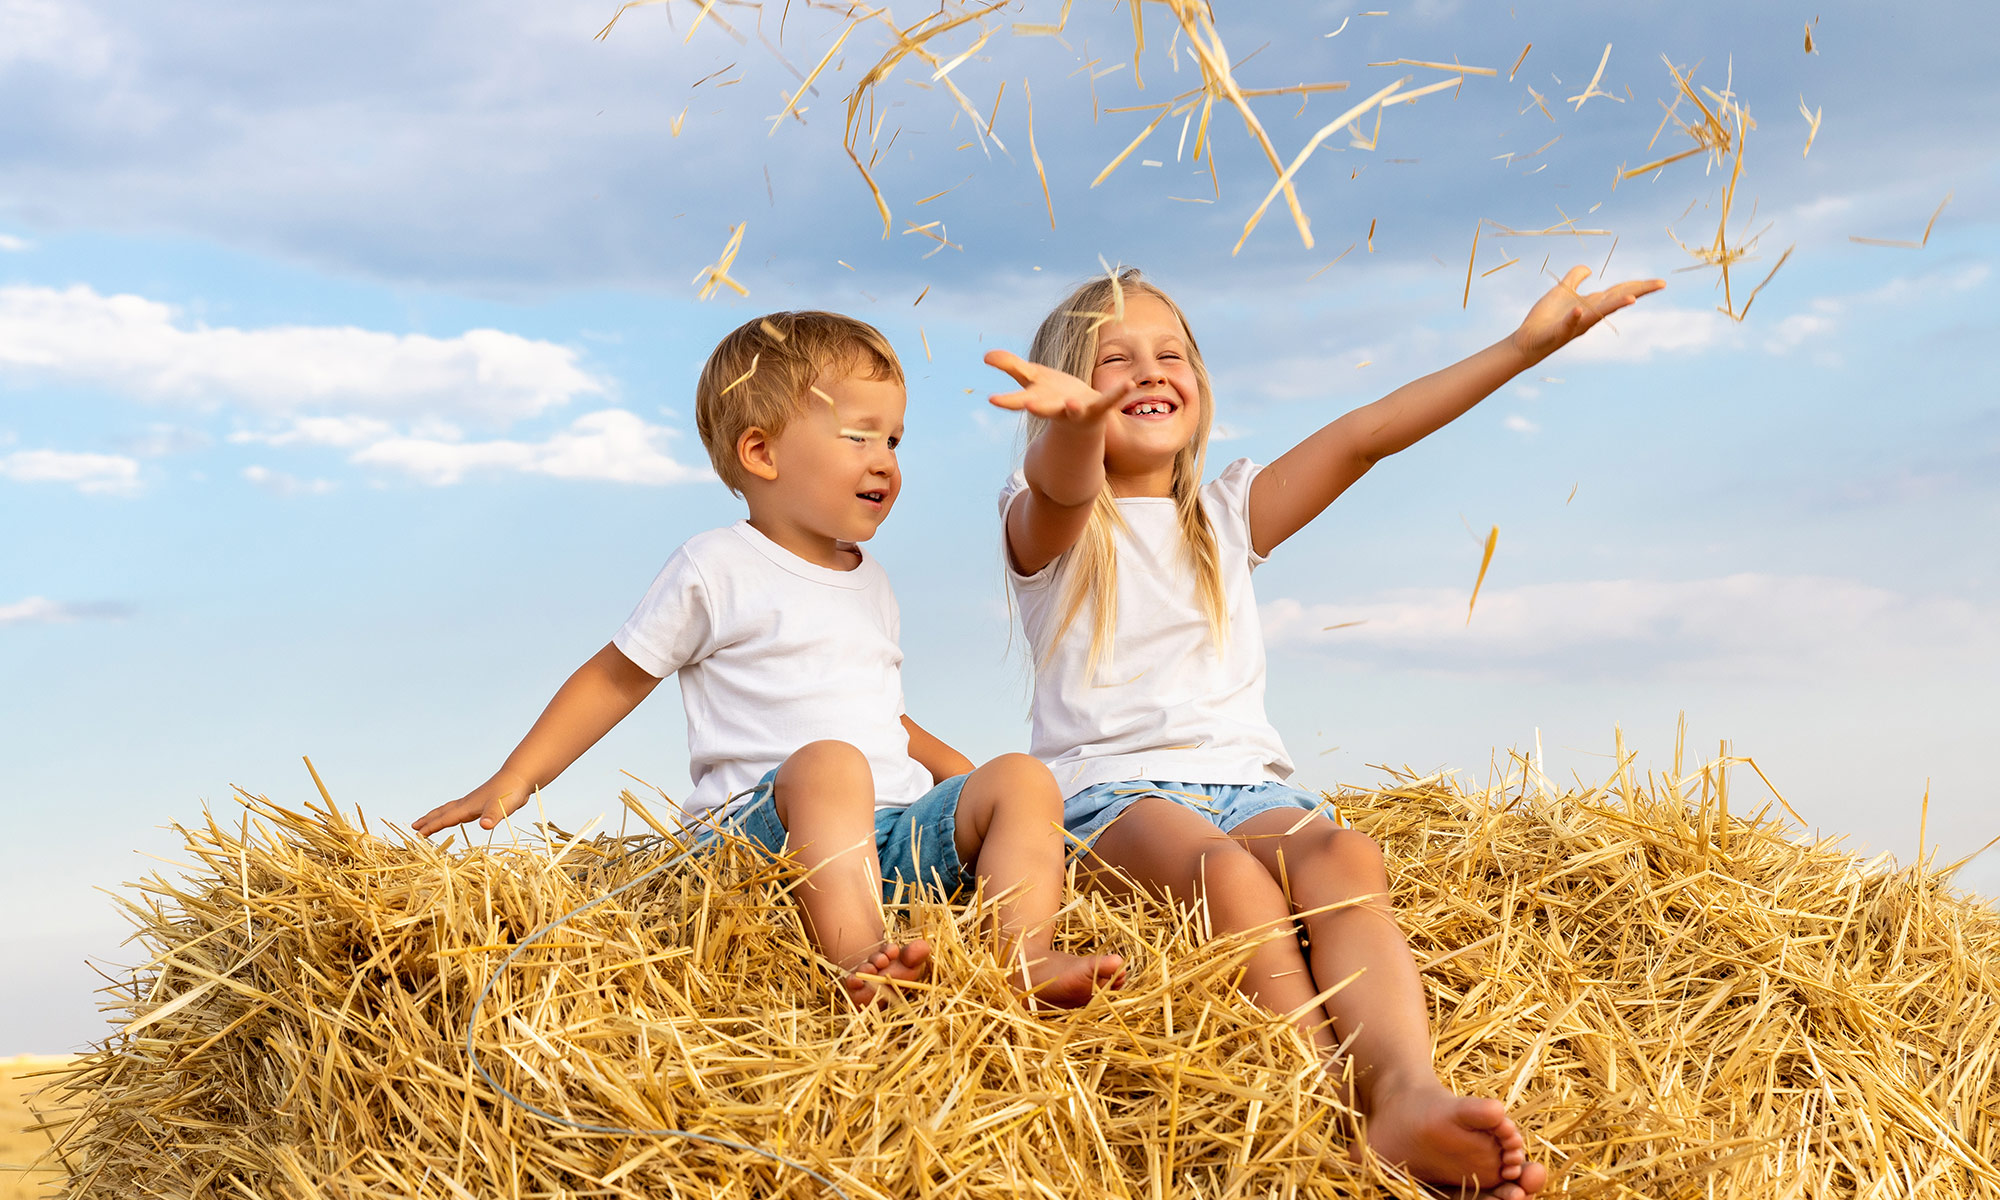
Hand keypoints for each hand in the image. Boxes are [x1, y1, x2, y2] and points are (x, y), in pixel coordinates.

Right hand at [413, 770, 534, 836]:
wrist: (519, 778)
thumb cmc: (510, 793)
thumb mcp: (502, 806)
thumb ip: (493, 815)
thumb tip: (485, 825)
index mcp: (468, 807)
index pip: (445, 819)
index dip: (431, 827)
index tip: (417, 834)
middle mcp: (467, 804)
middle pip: (442, 812)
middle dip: (428, 821)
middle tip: (413, 827)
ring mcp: (473, 803)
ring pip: (450, 810)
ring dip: (437, 816)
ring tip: (427, 822)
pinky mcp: (481, 803)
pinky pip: (459, 811)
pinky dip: (451, 815)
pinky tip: (456, 817)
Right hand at [984, 349, 1134, 422]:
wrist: (1082, 421)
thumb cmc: (1053, 397)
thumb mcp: (1032, 379)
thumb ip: (1011, 366)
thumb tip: (985, 354)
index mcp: (1038, 401)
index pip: (1019, 401)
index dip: (1007, 401)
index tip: (992, 399)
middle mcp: (1056, 409)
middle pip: (1045, 409)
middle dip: (1037, 407)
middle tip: (1029, 407)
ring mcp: (1077, 411)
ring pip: (1074, 411)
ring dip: (1073, 409)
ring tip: (1073, 405)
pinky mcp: (1098, 408)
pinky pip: (1109, 401)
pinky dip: (1118, 393)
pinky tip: (1130, 385)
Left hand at [1509, 266, 1665, 364]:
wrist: (1527, 340)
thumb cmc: (1546, 318)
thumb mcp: (1562, 292)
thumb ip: (1574, 278)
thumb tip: (1589, 269)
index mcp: (1592, 305)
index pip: (1619, 292)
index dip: (1639, 286)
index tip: (1661, 282)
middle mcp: (1589, 315)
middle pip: (1616, 300)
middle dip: (1638, 292)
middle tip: (1661, 284)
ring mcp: (1576, 325)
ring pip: (1598, 314)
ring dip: (1613, 305)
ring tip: (1631, 299)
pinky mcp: (1558, 332)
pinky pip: (1568, 324)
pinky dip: (1573, 318)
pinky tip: (1578, 312)